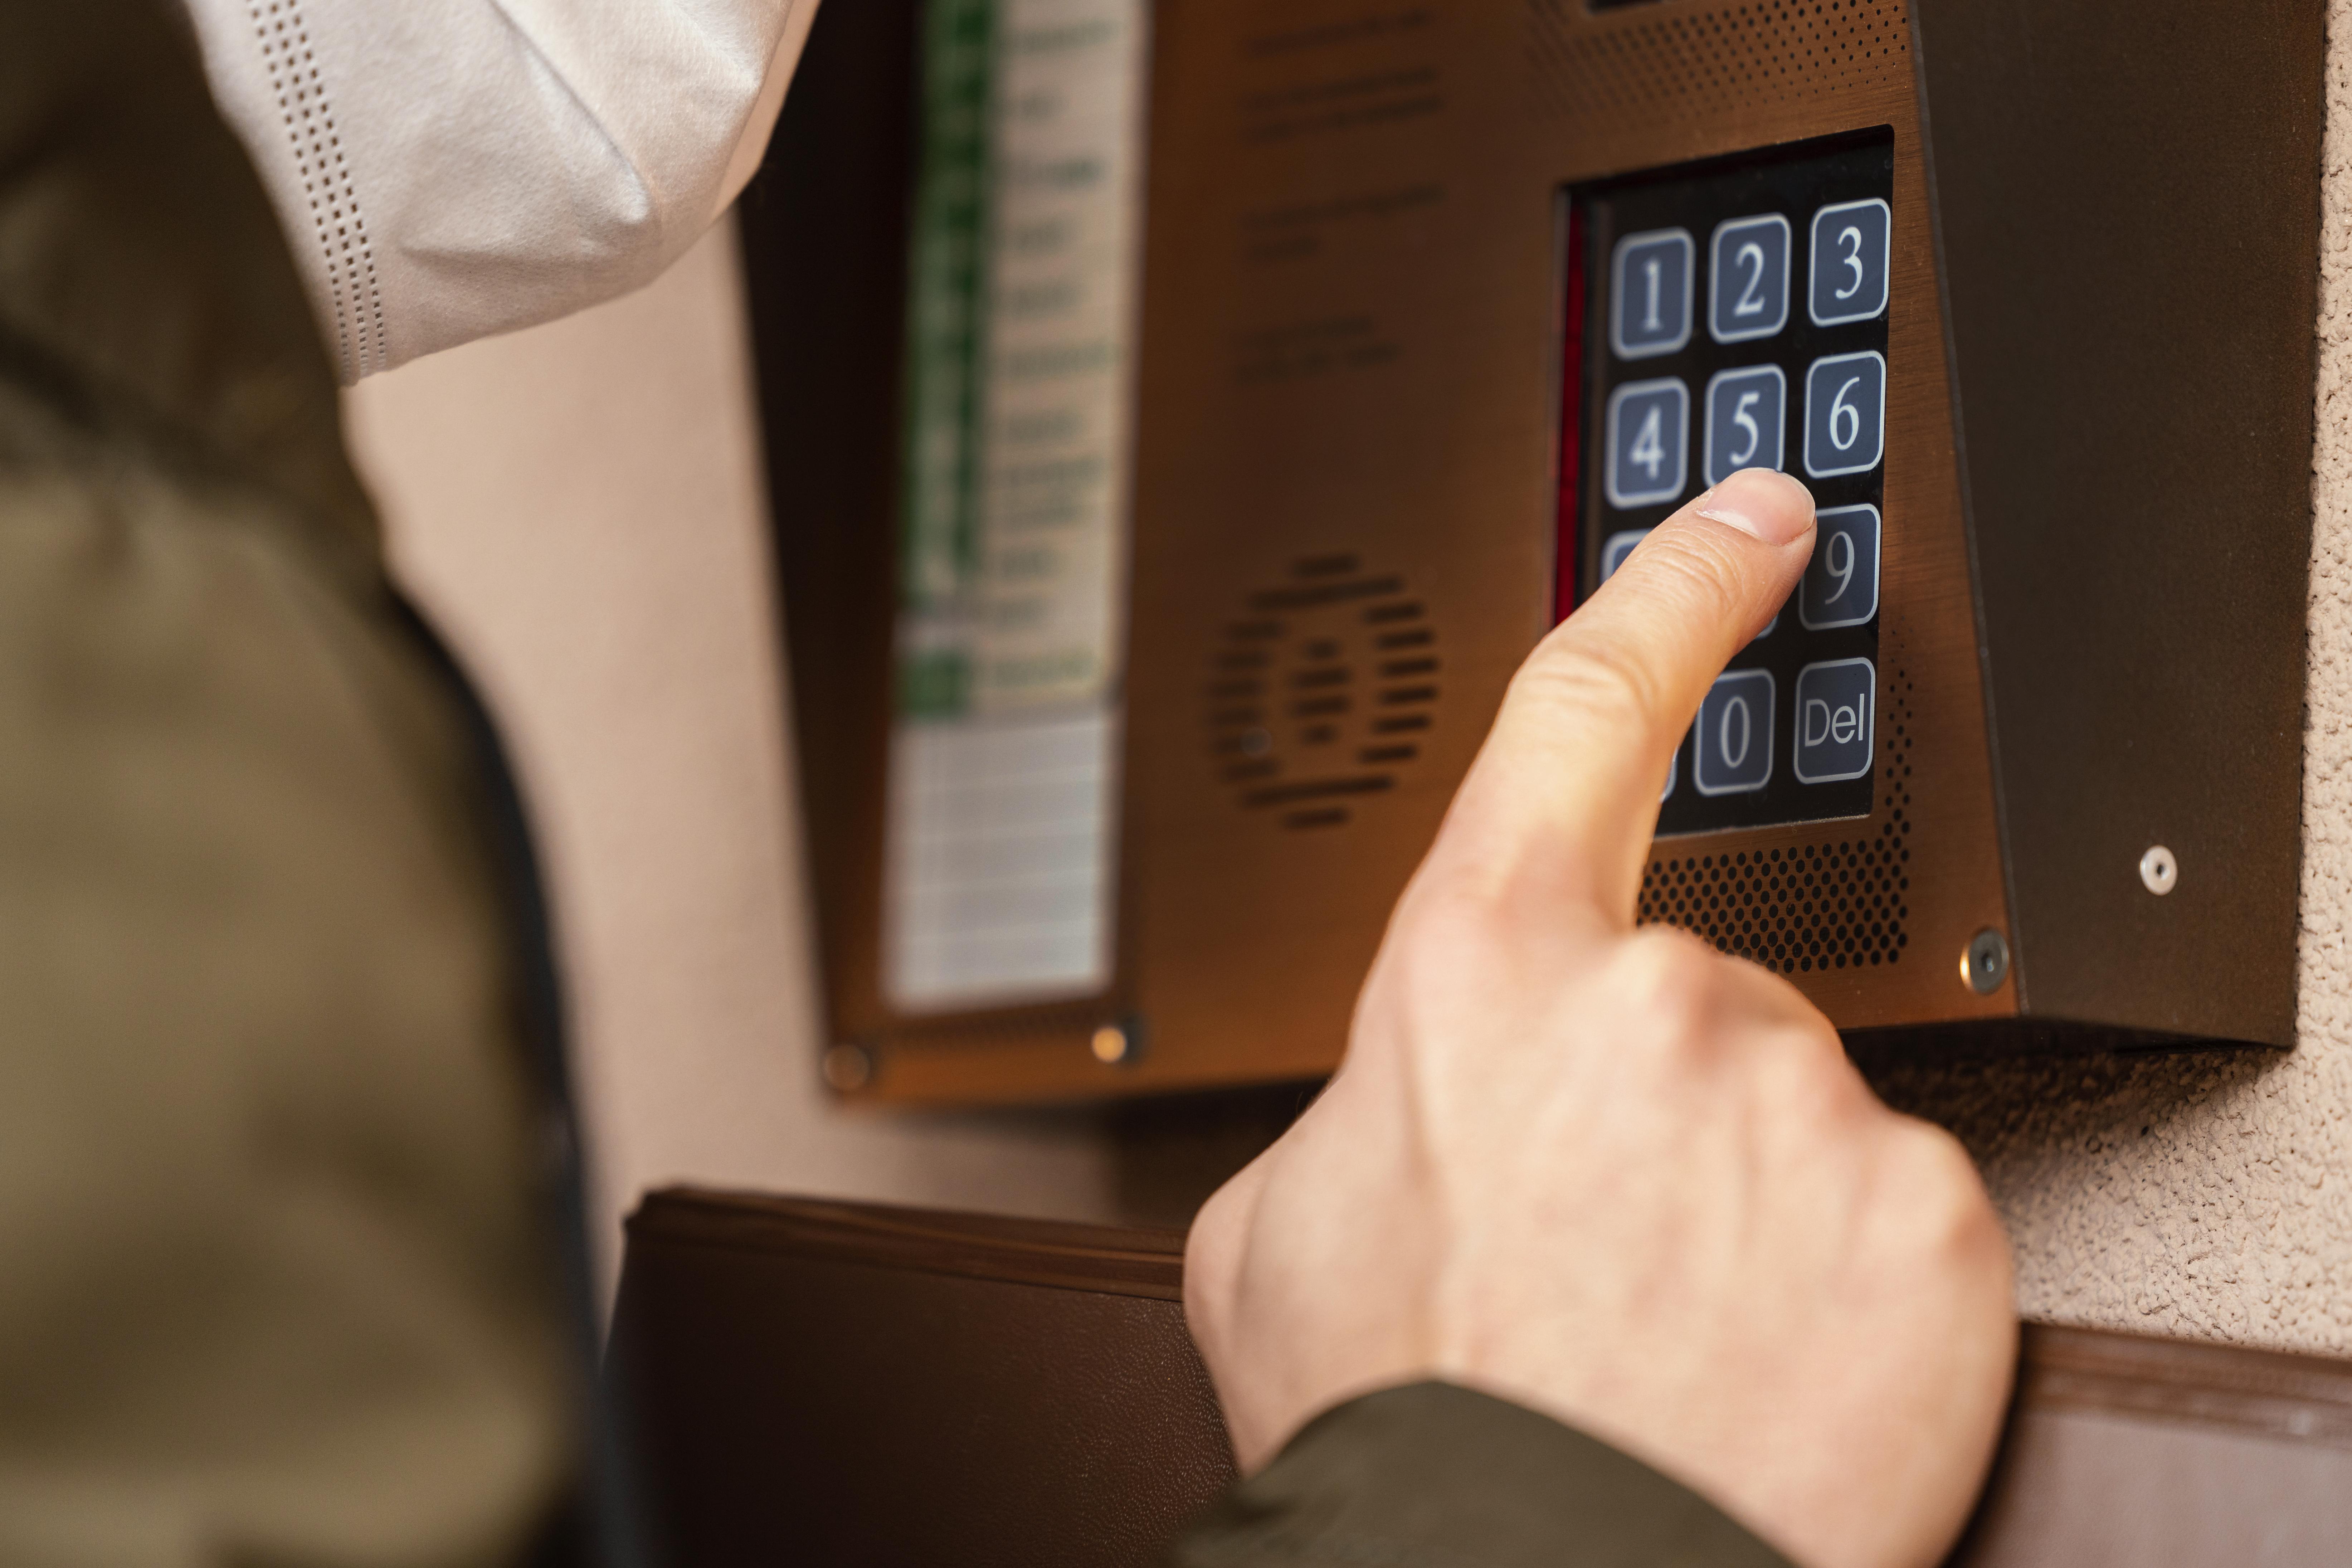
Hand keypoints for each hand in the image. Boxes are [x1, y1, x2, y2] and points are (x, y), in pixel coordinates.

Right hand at [1184, 468, 2014, 1567]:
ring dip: (1733, 1199)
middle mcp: (1648, 1000)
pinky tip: (1756, 1358)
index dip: (1672, 593)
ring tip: (1657, 1324)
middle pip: (1683, 992)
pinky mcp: (1927, 1217)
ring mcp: (1799, 1102)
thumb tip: (1407, 1103)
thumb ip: (1362, 1107)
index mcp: (1480, 972)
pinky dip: (1836, 1281)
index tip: (1751, 521)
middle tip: (1585, 1243)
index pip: (1586, 713)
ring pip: (1784, 1111)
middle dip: (1640, 1099)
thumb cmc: (1393, 1417)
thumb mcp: (1271, 1233)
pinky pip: (1885, 1211)